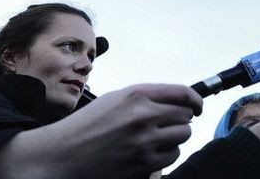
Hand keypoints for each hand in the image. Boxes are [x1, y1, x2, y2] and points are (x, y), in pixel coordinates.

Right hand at [0, 83, 202, 178]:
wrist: (62, 155)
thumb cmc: (87, 125)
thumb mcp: (115, 99)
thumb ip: (146, 97)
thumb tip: (178, 101)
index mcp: (137, 95)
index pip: (183, 93)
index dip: (196, 100)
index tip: (197, 107)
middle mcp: (143, 116)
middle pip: (185, 117)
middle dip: (181, 120)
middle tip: (168, 124)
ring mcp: (144, 143)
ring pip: (182, 138)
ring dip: (174, 138)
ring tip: (156, 138)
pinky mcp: (143, 165)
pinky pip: (171, 157)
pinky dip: (166, 155)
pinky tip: (150, 152)